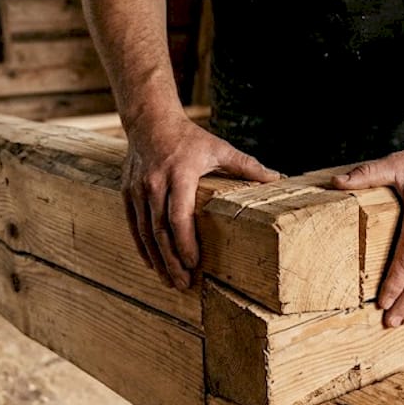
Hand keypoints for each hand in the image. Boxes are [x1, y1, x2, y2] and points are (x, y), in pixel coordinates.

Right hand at [123, 117, 281, 289]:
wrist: (149, 120)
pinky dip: (142, 247)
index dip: (185, 242)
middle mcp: (155, 184)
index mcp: (180, 174)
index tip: (194, 263)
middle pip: (160, 231)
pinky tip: (152, 264)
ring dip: (158, 260)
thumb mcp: (219, 148)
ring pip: (145, 232)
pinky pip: (133, 225)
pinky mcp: (127, 192)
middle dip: (172, 261)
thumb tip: (277, 178)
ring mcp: (138, 190)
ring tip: (170, 281)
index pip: (179, 215)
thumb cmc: (188, 137)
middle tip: (183, 284)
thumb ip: (246, 165)